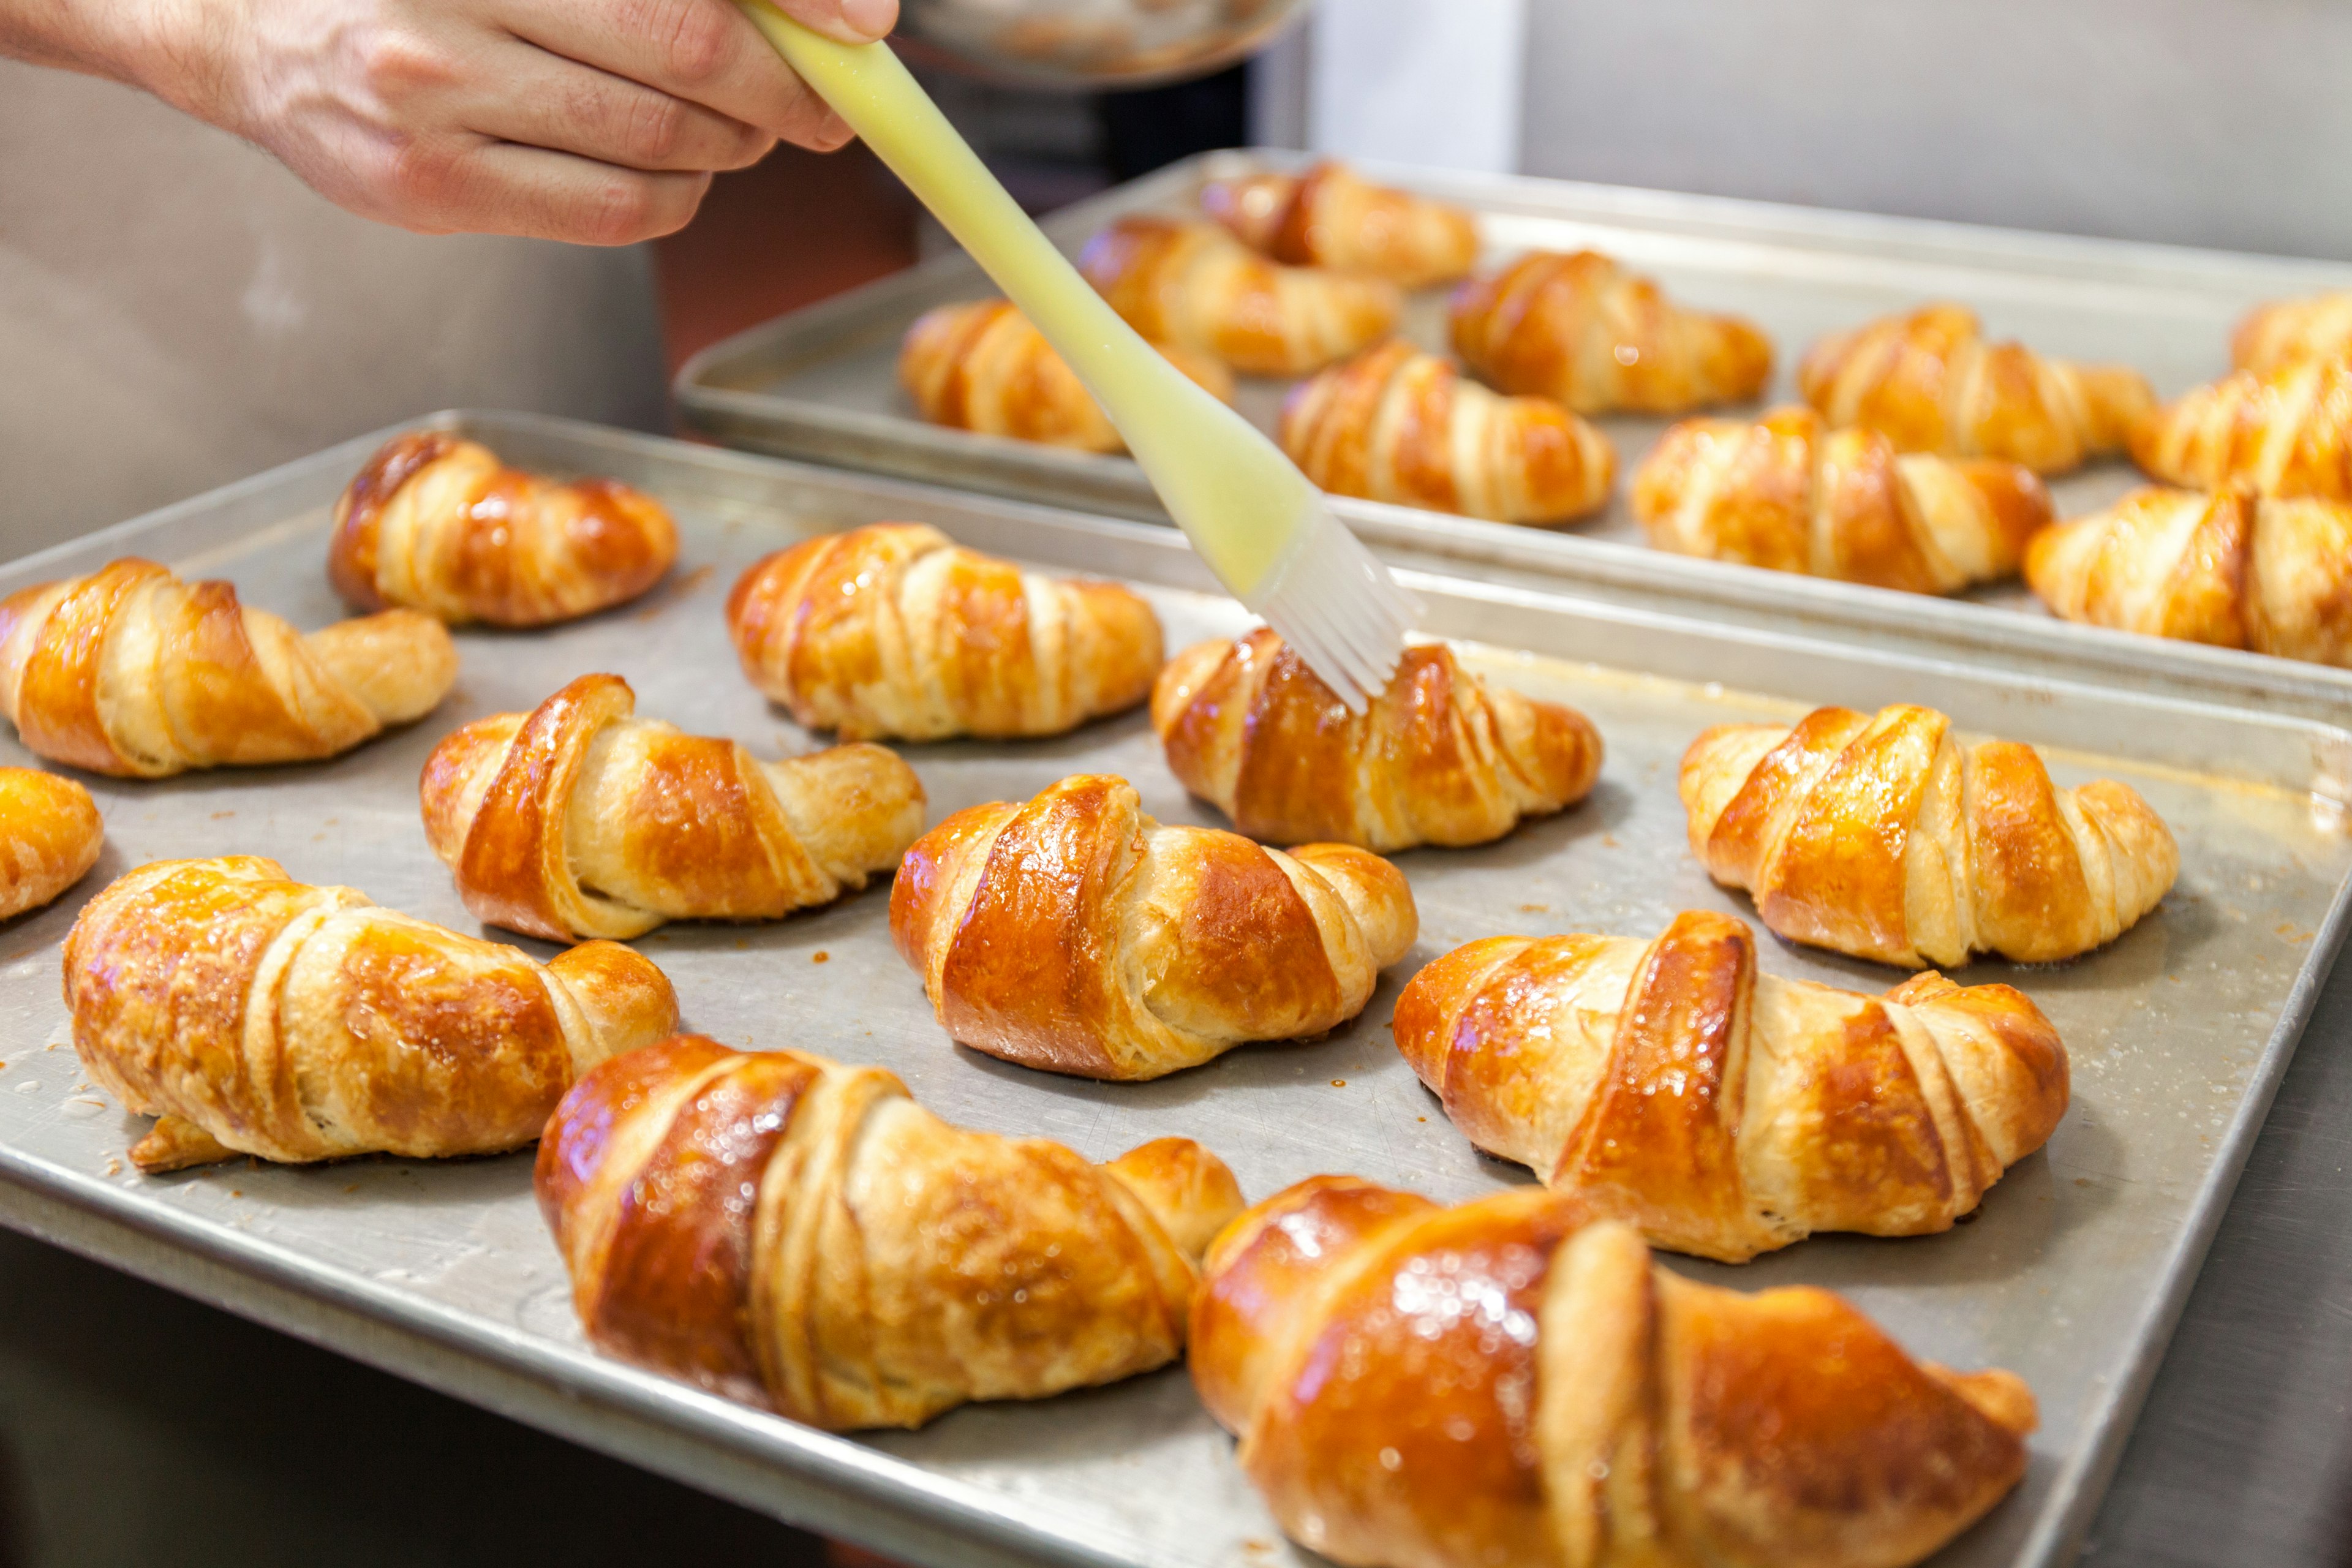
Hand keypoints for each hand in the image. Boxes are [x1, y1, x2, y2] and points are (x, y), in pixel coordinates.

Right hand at [3, 0, 895, 242]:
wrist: (247, 21)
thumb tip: (825, 9)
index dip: (795, 10)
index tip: (864, 31)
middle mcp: (453, 12)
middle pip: (687, 63)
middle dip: (784, 92)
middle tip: (818, 102)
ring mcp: (436, 106)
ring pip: (659, 148)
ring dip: (730, 145)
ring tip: (730, 124)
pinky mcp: (431, 191)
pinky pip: (612, 213)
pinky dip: (672, 194)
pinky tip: (663, 164)